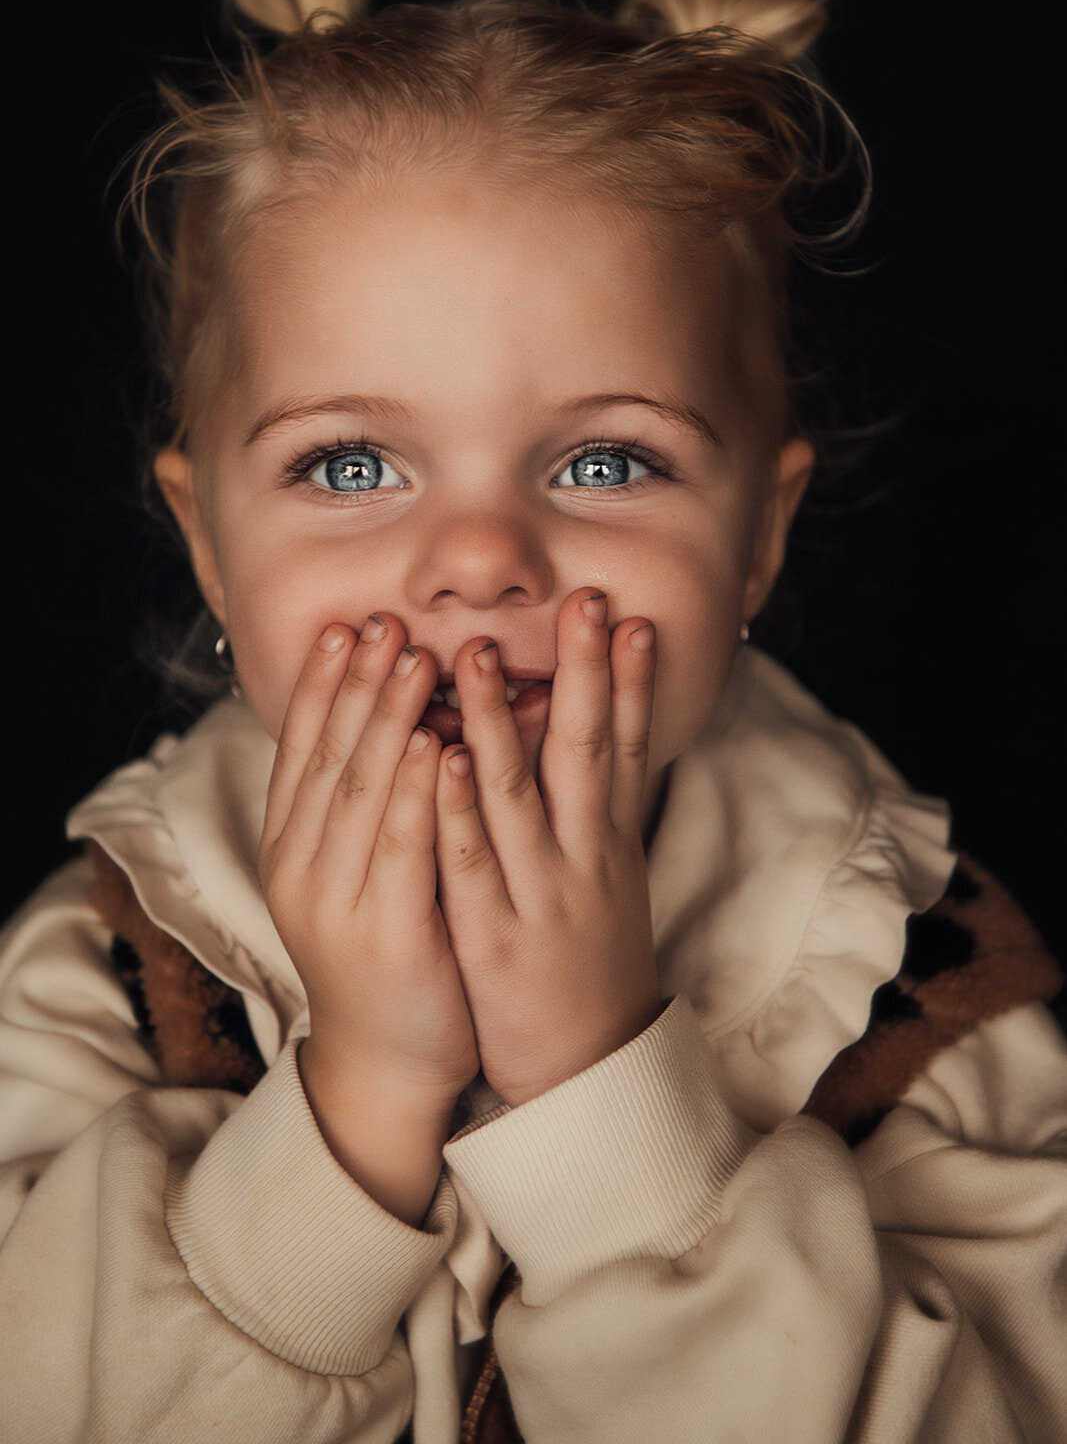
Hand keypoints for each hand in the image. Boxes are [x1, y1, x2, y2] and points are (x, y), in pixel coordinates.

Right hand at [258, 617, 479, 1216]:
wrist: (388, 1060)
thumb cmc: (387, 950)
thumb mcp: (359, 870)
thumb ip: (366, 801)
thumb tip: (393, 719)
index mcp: (294, 849)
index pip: (303, 751)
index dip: (323, 686)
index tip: (345, 627)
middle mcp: (304, 869)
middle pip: (330, 757)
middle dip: (358, 684)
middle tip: (383, 621)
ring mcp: (339, 903)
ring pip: (360, 793)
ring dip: (386, 719)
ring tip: (412, 658)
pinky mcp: (387, 935)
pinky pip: (401, 851)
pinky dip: (415, 794)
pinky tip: (436, 746)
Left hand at [433, 588, 663, 1106]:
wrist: (589, 1069)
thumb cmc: (590, 963)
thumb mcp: (608, 881)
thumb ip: (596, 812)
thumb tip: (594, 738)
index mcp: (611, 844)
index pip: (628, 747)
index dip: (630, 682)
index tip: (631, 618)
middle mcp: (586, 860)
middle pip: (590, 753)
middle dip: (586, 675)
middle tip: (587, 604)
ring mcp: (542, 897)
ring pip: (520, 796)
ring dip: (498, 721)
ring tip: (476, 655)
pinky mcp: (497, 938)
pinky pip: (472, 863)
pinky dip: (459, 807)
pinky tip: (442, 757)